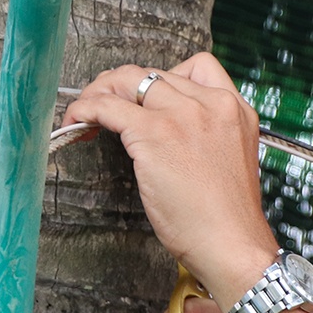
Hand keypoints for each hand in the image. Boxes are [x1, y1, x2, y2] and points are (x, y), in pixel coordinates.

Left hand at [67, 52, 280, 304]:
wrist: (232, 244)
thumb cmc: (228, 220)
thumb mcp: (229, 162)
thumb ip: (207, 138)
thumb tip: (169, 137)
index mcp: (235, 110)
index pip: (197, 68)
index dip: (164, 79)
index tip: (147, 97)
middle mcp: (211, 104)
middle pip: (155, 73)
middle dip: (123, 85)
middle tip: (105, 103)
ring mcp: (182, 115)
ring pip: (128, 81)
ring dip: (99, 91)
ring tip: (86, 112)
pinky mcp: (155, 134)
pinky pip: (108, 107)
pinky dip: (85, 108)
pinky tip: (77, 121)